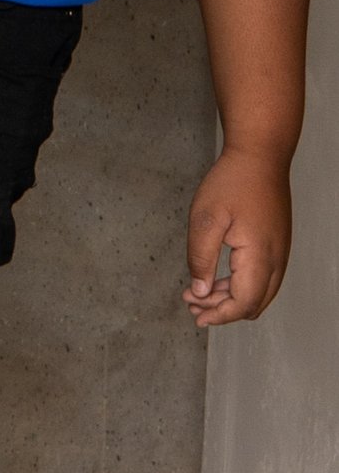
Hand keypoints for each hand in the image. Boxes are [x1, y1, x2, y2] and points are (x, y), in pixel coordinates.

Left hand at [183, 145, 292, 326]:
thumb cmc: (232, 183)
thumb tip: (201, 292)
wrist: (260, 156)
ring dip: (231, 298)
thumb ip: (201, 259)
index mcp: (259, 257)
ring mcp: (280, 252)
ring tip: (199, 293)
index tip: (196, 315)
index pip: (244, 303)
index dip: (220, 315)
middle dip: (223, 311)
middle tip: (192, 304)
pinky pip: (263, 278)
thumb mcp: (205, 220)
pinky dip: (242, 285)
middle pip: (254, 304)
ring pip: (260, 293)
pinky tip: (218, 278)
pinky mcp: (277, 244)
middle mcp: (276, 260)